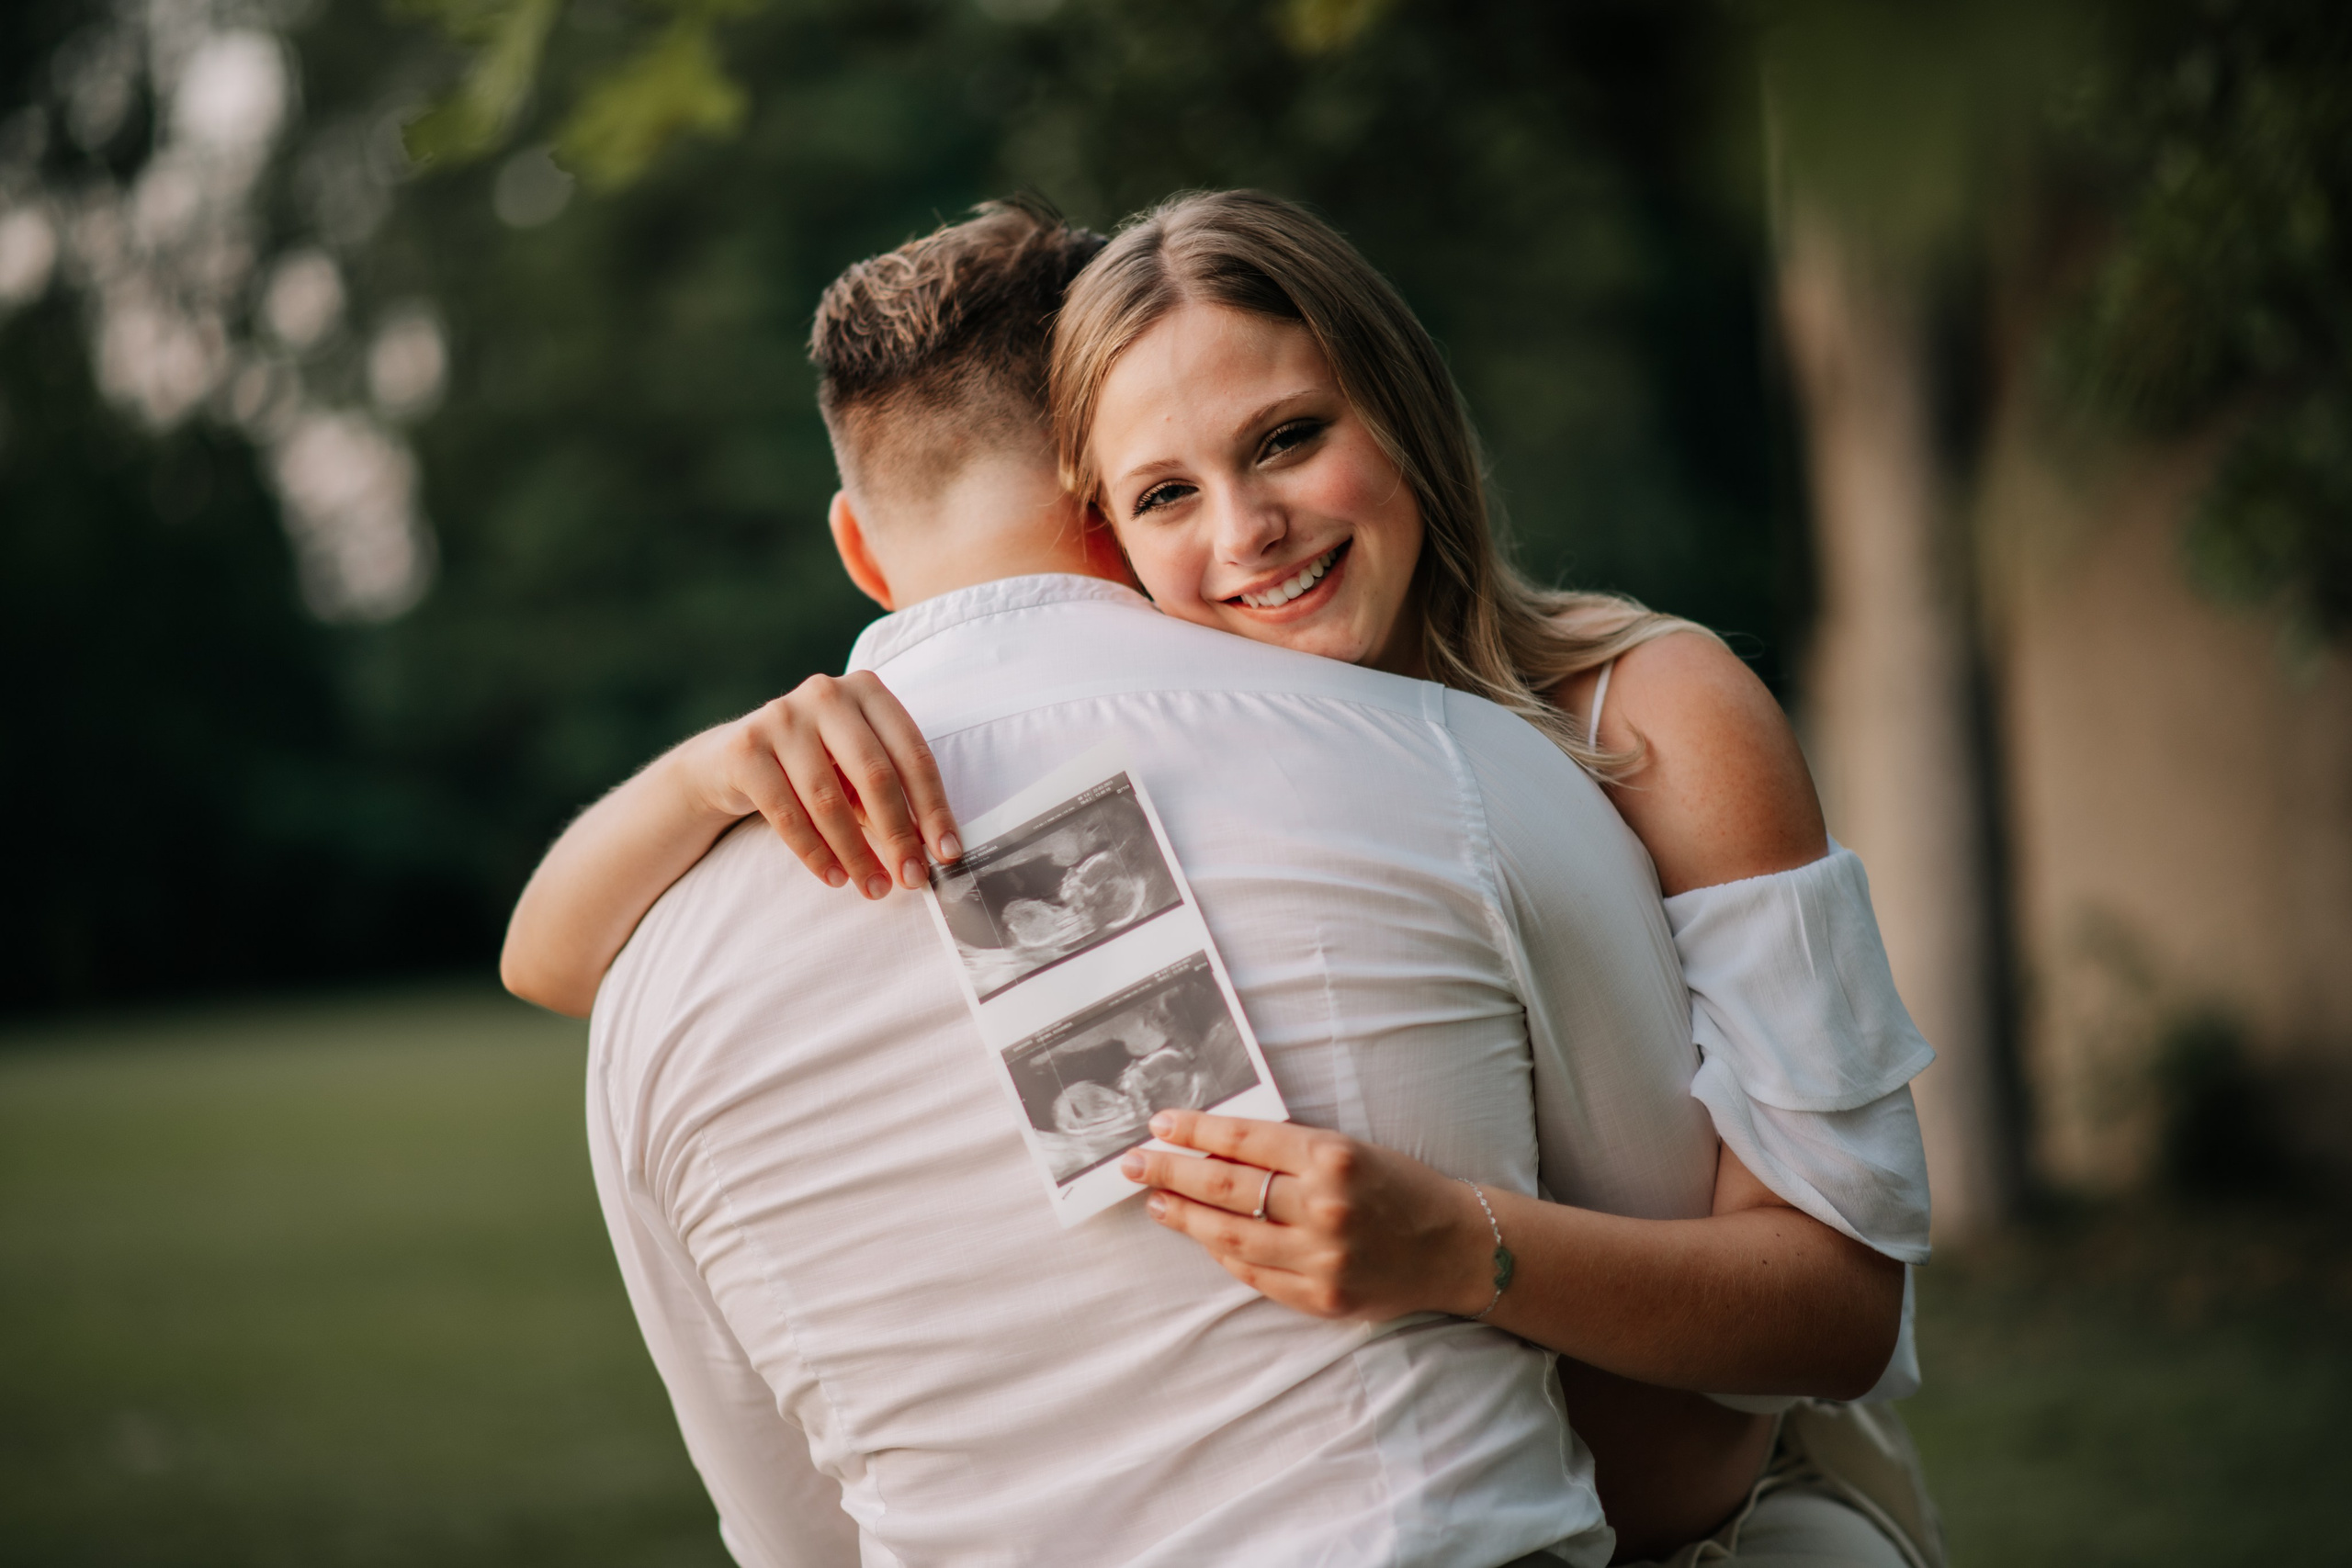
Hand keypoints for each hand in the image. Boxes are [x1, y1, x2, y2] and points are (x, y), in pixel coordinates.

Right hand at [686, 671, 959, 899]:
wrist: (734, 759)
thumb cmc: (816, 765)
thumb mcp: (858, 772)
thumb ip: (895, 799)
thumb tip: (933, 852)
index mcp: (867, 690)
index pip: (912, 754)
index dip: (934, 807)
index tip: (947, 853)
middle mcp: (826, 693)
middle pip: (875, 774)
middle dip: (898, 835)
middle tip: (913, 879)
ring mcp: (782, 717)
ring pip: (828, 799)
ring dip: (856, 853)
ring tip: (873, 887)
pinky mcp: (746, 748)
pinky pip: (787, 813)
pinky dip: (815, 853)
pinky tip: (834, 877)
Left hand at [1119, 1110, 1497, 1321]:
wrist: (1454, 1246)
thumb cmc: (1398, 1186)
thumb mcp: (1348, 1148)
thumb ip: (1288, 1149)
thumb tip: (1213, 1146)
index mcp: (1333, 1158)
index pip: (1244, 1140)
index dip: (1195, 1131)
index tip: (1159, 1125)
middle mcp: (1325, 1207)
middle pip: (1225, 1189)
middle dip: (1170, 1173)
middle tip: (1133, 1164)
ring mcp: (1321, 1258)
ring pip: (1230, 1237)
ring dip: (1184, 1218)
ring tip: (1156, 1202)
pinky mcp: (1321, 1297)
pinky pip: (1254, 1274)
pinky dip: (1223, 1254)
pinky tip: (1202, 1237)